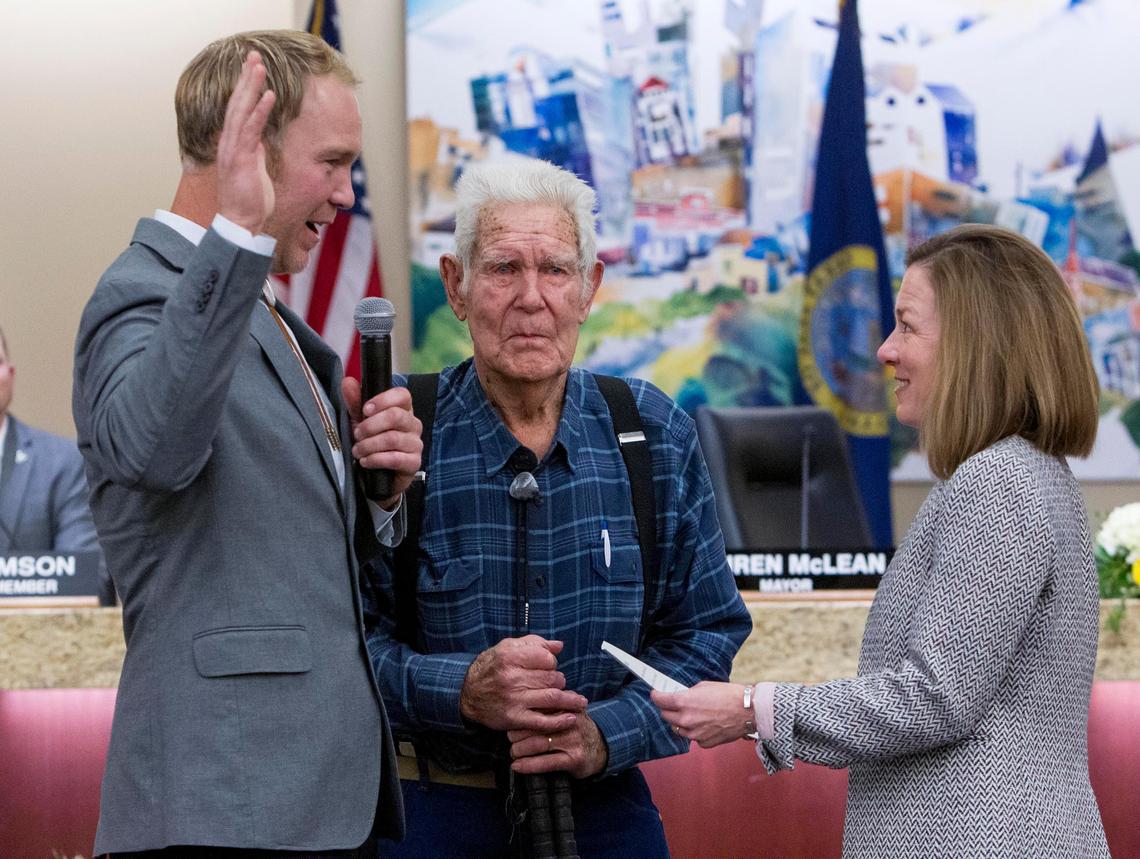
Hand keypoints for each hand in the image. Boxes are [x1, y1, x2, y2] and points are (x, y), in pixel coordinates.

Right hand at [216, 51, 274, 234]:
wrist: (242, 223)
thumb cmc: (251, 200)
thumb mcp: (255, 168)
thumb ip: (256, 150)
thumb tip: (261, 138)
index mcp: (234, 143)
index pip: (238, 109)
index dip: (245, 87)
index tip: (253, 67)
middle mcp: (230, 142)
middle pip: (236, 103)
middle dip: (246, 78)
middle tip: (253, 54)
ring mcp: (233, 149)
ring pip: (241, 111)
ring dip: (251, 87)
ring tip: (259, 66)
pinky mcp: (241, 159)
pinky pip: (251, 130)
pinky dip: (260, 111)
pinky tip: (268, 95)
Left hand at [342, 380, 422, 507]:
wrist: (378, 475)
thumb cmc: (372, 443)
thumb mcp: (360, 421)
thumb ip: (355, 402)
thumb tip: (348, 381)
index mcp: (403, 409)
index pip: (402, 395)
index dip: (382, 400)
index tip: (365, 410)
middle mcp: (413, 424)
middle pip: (396, 416)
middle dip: (370, 425)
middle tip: (356, 434)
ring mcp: (415, 444)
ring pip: (392, 438)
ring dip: (369, 445)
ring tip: (358, 451)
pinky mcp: (414, 463)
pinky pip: (395, 458)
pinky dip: (375, 459)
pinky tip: (365, 462)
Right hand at [460, 636, 586, 733]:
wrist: (468, 693)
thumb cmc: (491, 667)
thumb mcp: (507, 648)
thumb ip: (534, 644)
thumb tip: (559, 646)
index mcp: (510, 657)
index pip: (547, 658)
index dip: (552, 662)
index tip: (550, 666)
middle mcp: (512, 678)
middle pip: (552, 678)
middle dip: (560, 680)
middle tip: (559, 683)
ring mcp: (514, 699)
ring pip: (552, 699)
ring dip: (570, 700)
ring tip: (580, 701)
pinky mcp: (514, 718)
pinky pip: (542, 722)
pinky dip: (560, 721)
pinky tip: (571, 718)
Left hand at [508, 712, 607, 778]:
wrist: (602, 748)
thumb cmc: (577, 729)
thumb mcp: (569, 711)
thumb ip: (551, 705)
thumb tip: (522, 701)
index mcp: (567, 706)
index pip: (538, 708)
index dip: (521, 715)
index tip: (511, 720)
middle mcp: (570, 721)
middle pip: (535, 725)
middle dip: (517, 733)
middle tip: (509, 738)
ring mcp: (573, 741)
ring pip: (537, 744)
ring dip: (519, 750)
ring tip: (513, 752)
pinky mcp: (574, 759)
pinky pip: (545, 763)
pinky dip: (528, 765)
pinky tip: (517, 766)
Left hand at [651, 681, 753, 748]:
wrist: (748, 711)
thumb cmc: (729, 695)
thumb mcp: (704, 686)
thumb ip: (688, 693)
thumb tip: (680, 697)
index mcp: (684, 702)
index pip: (660, 700)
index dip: (656, 696)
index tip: (656, 694)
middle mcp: (686, 720)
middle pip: (666, 716)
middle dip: (668, 709)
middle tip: (673, 704)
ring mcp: (695, 734)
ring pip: (678, 729)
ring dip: (680, 722)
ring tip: (693, 714)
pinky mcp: (704, 743)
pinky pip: (693, 737)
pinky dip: (695, 731)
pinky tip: (705, 723)